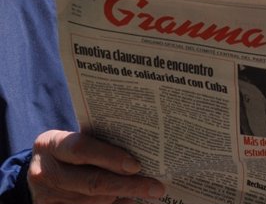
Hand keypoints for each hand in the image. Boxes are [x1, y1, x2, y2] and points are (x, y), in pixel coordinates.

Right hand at [28, 130, 165, 203]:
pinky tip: (128, 201)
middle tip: (156, 187)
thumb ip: (98, 144)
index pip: (82, 149)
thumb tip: (140, 153)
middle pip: (91, 182)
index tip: (136, 165)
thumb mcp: (74, 139)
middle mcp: (45, 171)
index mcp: (51, 144)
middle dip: (128, 185)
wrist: (39, 171)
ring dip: (121, 197)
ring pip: (91, 201)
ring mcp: (45, 196)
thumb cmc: (67, 150)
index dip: (111, 158)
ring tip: (146, 192)